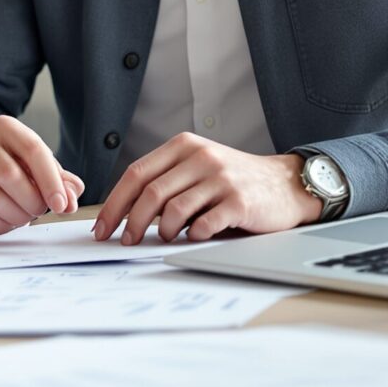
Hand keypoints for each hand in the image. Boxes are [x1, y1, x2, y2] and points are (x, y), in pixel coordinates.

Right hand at [0, 115, 85, 240]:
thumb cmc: (13, 166)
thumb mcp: (39, 165)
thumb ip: (61, 181)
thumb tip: (70, 200)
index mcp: (3, 127)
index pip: (32, 149)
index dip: (51, 182)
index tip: (62, 206)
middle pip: (8, 176)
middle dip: (30, 203)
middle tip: (36, 212)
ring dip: (12, 220)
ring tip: (18, 217)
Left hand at [93, 134, 321, 244]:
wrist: (284, 184)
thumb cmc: (234, 180)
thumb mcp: (198, 167)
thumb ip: (167, 180)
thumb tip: (125, 213)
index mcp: (184, 146)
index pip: (136, 173)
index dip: (115, 203)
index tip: (103, 227)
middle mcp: (201, 157)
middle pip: (150, 193)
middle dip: (130, 222)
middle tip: (125, 241)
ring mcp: (221, 178)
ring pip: (173, 209)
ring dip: (162, 230)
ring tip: (166, 236)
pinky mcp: (239, 201)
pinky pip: (203, 224)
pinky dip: (192, 235)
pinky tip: (194, 236)